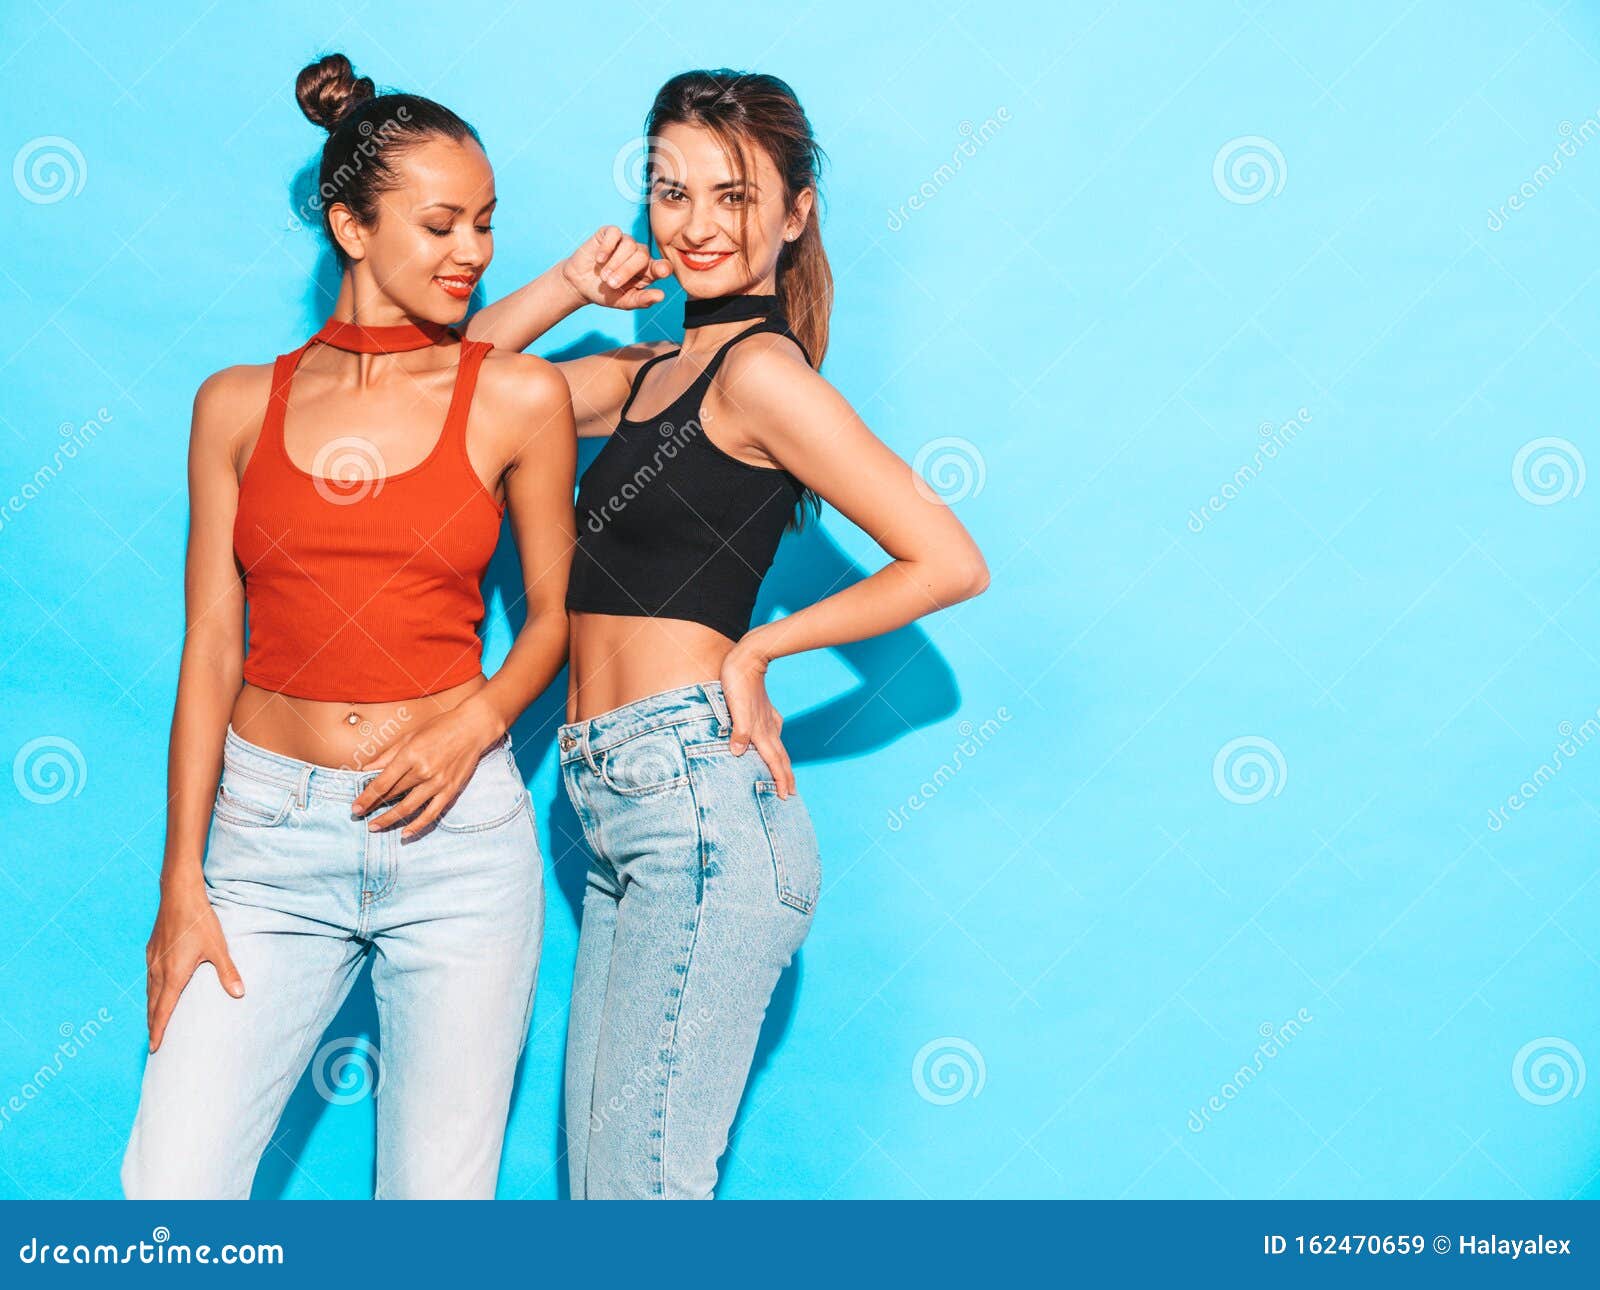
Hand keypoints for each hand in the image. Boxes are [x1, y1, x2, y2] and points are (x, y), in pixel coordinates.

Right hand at [146, 882, 242, 1051]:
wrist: (179, 895)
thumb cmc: (200, 922)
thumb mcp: (218, 948)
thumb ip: (227, 972)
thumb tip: (240, 994)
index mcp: (173, 975)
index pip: (163, 1011)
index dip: (159, 1031)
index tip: (154, 1047)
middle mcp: (158, 970)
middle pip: (152, 1005)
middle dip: (153, 1025)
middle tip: (154, 1043)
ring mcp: (152, 960)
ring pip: (149, 991)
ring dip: (151, 1008)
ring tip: (154, 1021)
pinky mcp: (151, 949)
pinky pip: (149, 977)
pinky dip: (151, 991)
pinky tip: (155, 990)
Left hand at [351, 695, 504, 836]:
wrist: (472, 727)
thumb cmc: (440, 727)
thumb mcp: (410, 736)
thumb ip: (387, 755)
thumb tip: (365, 769)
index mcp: (410, 754)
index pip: (382, 782)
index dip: (366, 797)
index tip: (355, 807)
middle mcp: (423, 770)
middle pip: (393, 795)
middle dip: (373, 807)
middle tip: (359, 817)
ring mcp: (438, 782)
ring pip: (409, 807)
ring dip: (389, 819)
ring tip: (375, 826)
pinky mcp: (451, 790)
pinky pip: (432, 813)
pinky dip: (418, 825)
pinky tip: (405, 833)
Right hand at [562, 226, 672, 309]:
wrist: (581, 284)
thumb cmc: (606, 294)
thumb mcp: (624, 302)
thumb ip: (642, 300)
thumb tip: (661, 296)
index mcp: (648, 271)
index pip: (662, 266)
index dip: (663, 267)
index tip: (661, 271)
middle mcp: (639, 254)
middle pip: (642, 256)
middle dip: (627, 271)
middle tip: (612, 284)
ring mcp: (625, 242)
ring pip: (629, 245)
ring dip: (615, 262)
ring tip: (604, 277)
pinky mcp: (610, 233)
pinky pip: (614, 233)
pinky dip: (607, 247)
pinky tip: (599, 259)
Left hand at [720, 644, 795, 797]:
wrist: (748, 657)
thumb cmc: (737, 682)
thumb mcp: (734, 708)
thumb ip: (738, 731)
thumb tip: (737, 753)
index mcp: (761, 730)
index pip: (774, 761)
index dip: (779, 780)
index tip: (786, 796)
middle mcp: (768, 727)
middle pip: (780, 757)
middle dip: (786, 777)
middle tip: (791, 794)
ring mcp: (767, 717)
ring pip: (778, 746)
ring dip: (782, 763)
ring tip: (784, 774)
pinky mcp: (762, 709)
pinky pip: (772, 733)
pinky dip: (775, 745)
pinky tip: (772, 741)